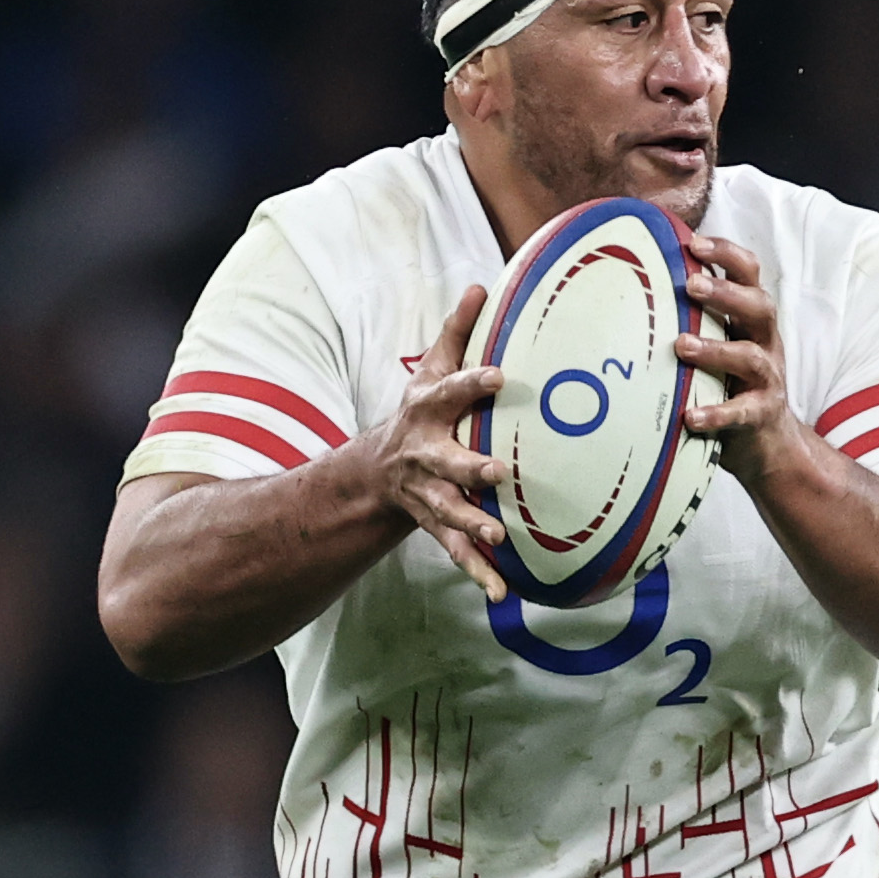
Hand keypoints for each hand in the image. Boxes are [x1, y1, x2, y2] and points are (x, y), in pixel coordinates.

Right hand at [368, 286, 508, 600]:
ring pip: (449, 513)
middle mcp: (425, 456)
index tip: (499, 375)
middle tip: (496, 472)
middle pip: (445, 462)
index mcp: (427, 414)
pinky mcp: (438, 526)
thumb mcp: (430, 371)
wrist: (378, 472)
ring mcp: (429, 495)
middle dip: (468, 468)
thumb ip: (456, 333)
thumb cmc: (420, 414)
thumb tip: (482, 285)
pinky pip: (458, 552)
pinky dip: (478, 573)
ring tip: (497, 537)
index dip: (472, 383)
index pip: (450, 393)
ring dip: (471, 525)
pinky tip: (500, 592)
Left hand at [675, 234, 799, 485]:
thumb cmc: (730, 385)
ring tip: (682, 345)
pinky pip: (740, 413)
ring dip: (716, 349)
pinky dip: (716, 414)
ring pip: (750, 357)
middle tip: (690, 284)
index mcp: (751, 320)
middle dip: (725, 293)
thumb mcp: (718, 346)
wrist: (768, 445)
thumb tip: (636, 288)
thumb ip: (694, 319)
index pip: (749, 274)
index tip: (694, 241)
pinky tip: (691, 417)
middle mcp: (765, 343)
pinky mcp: (761, 416)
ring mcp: (767, 380)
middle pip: (759, 306)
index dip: (726, 254)